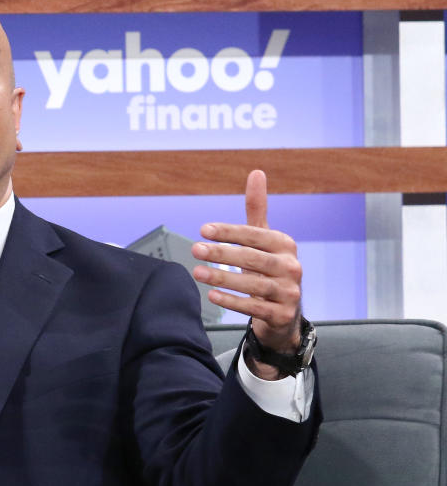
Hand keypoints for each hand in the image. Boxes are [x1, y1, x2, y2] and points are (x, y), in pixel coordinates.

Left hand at [190, 169, 302, 379]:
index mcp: (284, 245)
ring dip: (223, 277)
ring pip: (253, 284)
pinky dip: (233, 301)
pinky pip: (254, 307)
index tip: (203, 230)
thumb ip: (257, 209)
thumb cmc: (268, 269)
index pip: (255, 235)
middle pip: (253, 258)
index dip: (230, 232)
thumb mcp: (264, 239)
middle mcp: (290, 267)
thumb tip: (256, 172)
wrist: (283, 312)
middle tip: (195, 249)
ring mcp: (289, 292)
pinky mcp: (281, 314)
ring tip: (197, 272)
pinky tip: (212, 295)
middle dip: (222, 253)